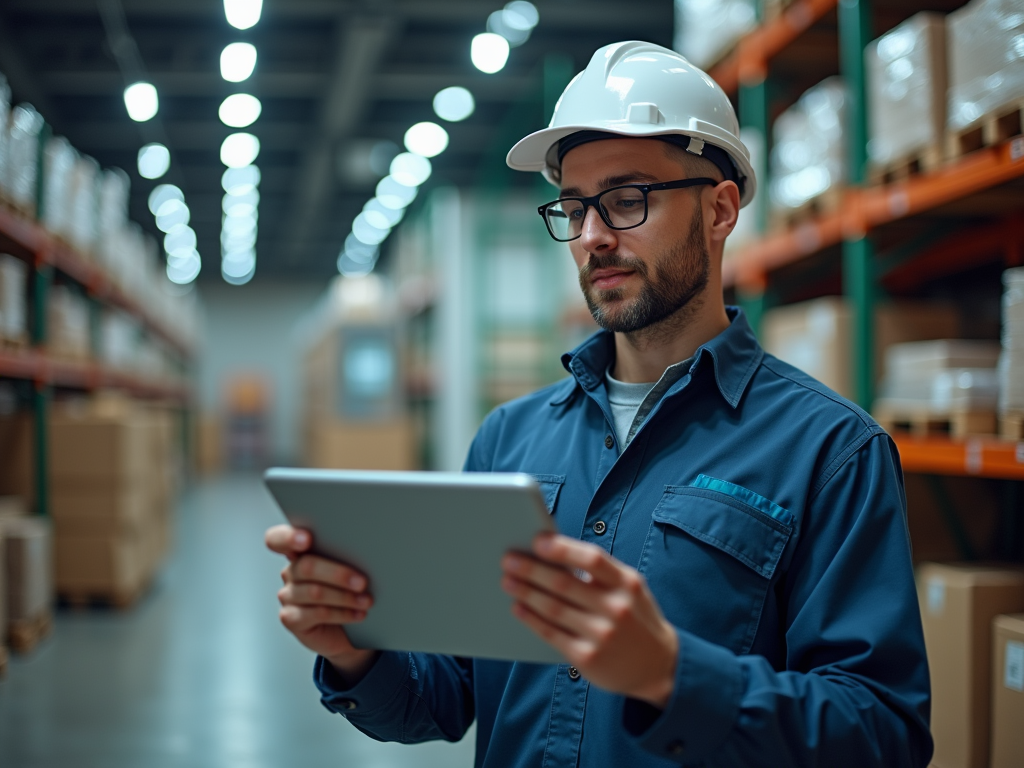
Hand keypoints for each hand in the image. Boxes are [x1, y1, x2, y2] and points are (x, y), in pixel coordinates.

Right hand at [265, 524, 378, 682]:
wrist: (347, 628)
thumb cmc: (349, 590)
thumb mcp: (348, 568)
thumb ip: (345, 555)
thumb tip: (364, 548)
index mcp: (300, 551)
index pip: (277, 539)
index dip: (288, 537)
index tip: (307, 539)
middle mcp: (290, 571)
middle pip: (306, 567)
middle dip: (338, 574)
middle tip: (362, 582)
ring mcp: (288, 596)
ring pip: (315, 592)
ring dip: (346, 597)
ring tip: (366, 600)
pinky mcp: (291, 618)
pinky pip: (317, 613)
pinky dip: (342, 613)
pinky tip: (358, 614)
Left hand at [501, 533, 677, 707]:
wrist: (659, 665)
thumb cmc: (636, 617)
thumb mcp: (631, 589)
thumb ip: (601, 573)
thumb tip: (554, 554)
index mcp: (627, 583)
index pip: (592, 558)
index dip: (562, 548)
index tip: (537, 541)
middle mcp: (616, 608)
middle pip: (564, 583)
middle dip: (531, 570)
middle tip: (508, 559)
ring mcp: (602, 634)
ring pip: (553, 608)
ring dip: (525, 592)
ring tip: (507, 581)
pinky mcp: (588, 658)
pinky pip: (551, 633)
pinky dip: (531, 618)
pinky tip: (518, 607)